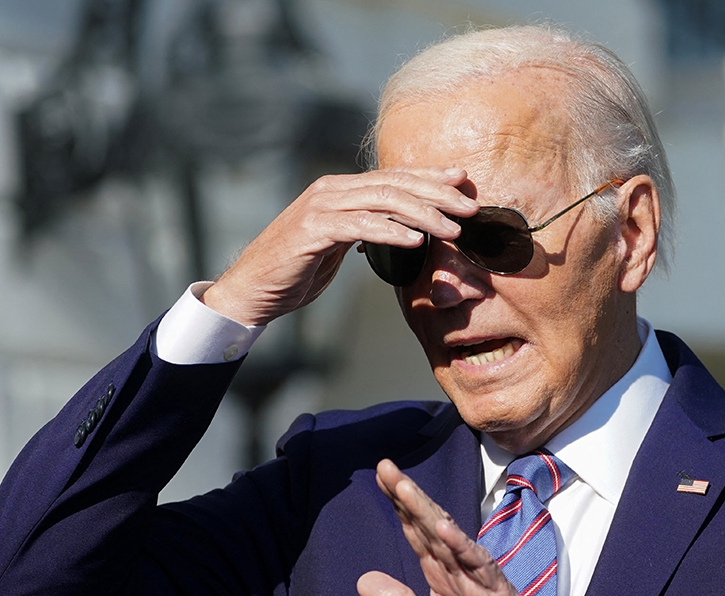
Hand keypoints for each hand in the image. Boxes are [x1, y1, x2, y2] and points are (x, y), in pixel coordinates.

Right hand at [201, 167, 477, 325]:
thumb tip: (401, 229)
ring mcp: (321, 207)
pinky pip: (360, 227)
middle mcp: (331, 189)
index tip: (463, 182)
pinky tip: (416, 241)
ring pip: (383, 201)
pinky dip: (391, 232)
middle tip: (470, 208)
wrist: (254, 289)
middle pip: (395, 184)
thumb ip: (364, 228)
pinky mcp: (313, 230)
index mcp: (340, 189)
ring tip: (453, 230)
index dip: (430, 177)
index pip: (393, 176)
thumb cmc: (297, 269)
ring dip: (424, 215)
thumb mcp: (338, 244)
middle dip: (437, 195)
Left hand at [356, 459, 564, 595]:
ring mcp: (480, 583)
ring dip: (427, 512)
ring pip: (451, 539)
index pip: (417, 535)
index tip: (381, 477)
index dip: (400, 507)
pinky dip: (462, 547)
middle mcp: (459, 574)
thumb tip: (362, 579)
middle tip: (385, 467)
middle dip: (408, 497)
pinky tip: (444, 528)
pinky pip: (480, 567)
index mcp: (441, 581)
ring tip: (404, 488)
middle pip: (429, 527)